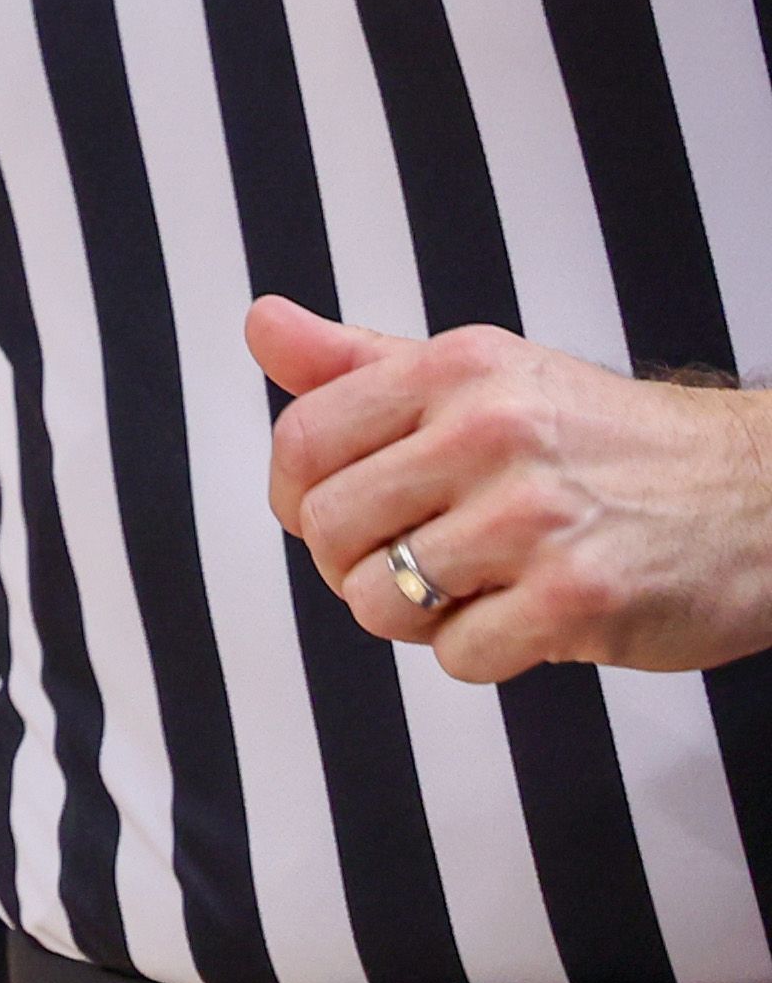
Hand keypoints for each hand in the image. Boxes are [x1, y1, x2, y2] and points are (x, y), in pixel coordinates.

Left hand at [253, 297, 771, 680]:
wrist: (761, 495)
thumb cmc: (608, 442)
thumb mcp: (485, 377)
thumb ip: (361, 362)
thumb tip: (261, 326)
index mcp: (456, 372)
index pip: (301, 442)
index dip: (299, 500)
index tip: (341, 517)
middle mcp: (492, 432)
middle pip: (330, 529)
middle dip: (353, 566)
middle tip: (413, 562)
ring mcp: (536, 517)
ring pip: (379, 601)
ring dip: (416, 616)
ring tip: (478, 587)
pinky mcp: (579, 598)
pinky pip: (458, 656)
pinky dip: (481, 653)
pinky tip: (527, 616)